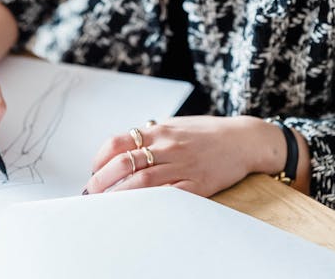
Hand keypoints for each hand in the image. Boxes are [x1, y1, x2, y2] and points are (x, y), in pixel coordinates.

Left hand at [83, 115, 279, 197]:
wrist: (242, 139)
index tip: (94, 170)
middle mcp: (167, 146)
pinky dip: (148, 203)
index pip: (118, 143)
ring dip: (119, 195)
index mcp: (159, 131)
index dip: (100, 158)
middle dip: (102, 180)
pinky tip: (137, 210)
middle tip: (91, 193)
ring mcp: (182, 166)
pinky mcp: (197, 185)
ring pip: (142, 182)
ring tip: (106, 205)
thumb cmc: (207, 132)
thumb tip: (125, 147)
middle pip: (125, 163)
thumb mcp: (175, 125)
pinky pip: (168, 196)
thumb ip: (152, 134)